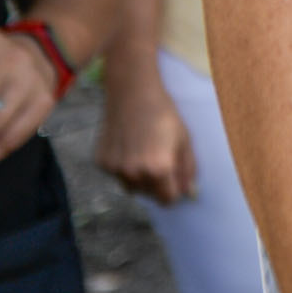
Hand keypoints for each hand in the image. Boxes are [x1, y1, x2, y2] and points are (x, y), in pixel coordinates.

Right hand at [98, 66, 197, 202]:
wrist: (132, 92)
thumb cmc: (163, 114)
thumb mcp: (184, 140)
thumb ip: (188, 170)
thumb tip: (189, 193)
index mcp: (159, 169)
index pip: (168, 200)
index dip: (174, 191)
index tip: (175, 181)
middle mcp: (135, 173)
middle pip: (149, 195)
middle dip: (158, 184)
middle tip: (159, 160)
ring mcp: (115, 169)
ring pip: (131, 188)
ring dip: (139, 178)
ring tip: (142, 151)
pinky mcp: (102, 162)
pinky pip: (116, 175)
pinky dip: (123, 167)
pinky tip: (128, 146)